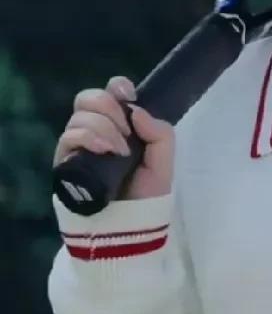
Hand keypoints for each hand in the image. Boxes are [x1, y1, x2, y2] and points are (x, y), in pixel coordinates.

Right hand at [53, 76, 174, 200]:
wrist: (129, 226)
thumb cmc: (145, 195)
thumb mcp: (163, 163)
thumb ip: (160, 133)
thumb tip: (135, 109)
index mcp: (120, 126)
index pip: (110, 92)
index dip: (117, 86)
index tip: (128, 95)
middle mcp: (96, 131)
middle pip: (88, 97)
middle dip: (108, 106)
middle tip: (125, 130)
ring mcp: (78, 145)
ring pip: (80, 116)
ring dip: (103, 127)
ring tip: (119, 151)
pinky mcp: (65, 161)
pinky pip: (69, 136)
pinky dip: (89, 137)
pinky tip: (104, 150)